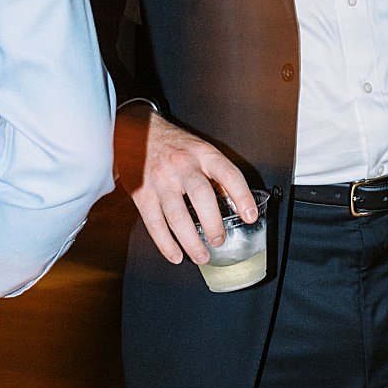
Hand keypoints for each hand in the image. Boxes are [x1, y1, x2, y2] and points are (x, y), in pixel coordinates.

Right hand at [114, 105, 256, 266]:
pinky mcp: (142, 194)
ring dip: (191, 241)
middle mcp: (182, 165)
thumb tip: (237, 203)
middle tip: (219, 241)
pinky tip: (176, 255)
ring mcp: (160, 180)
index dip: (242, 196)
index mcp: (202, 153)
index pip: (228, 173)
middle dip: (213, 223)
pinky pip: (154, 223)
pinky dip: (165, 244)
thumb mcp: (201, 150)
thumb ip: (218, 175)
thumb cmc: (175, 145)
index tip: (250, 216)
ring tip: (202, 256)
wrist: (138, 132)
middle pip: (201, 195)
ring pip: (176, 216)